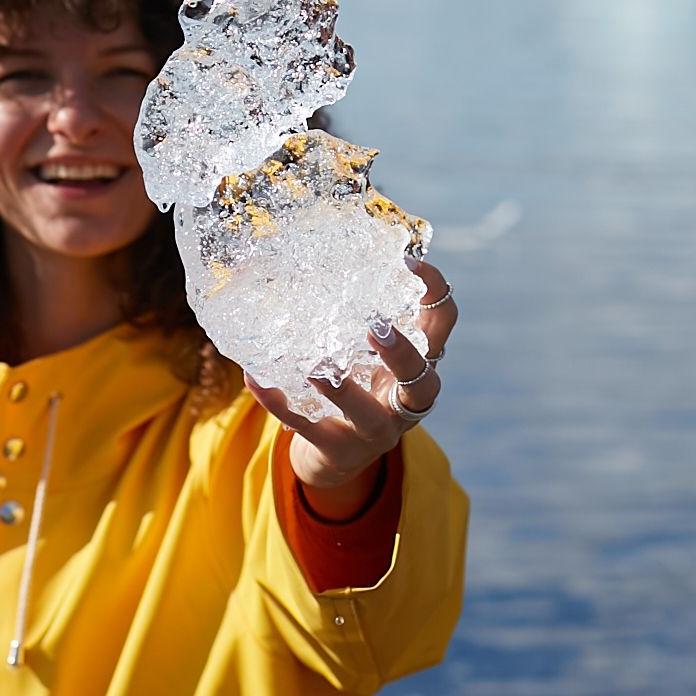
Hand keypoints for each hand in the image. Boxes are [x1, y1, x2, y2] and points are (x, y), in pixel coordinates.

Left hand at [246, 257, 456, 508]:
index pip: (442, 322)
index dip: (433, 292)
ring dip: (345, 391)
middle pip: (421, 377)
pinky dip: (280, 404)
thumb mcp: (365, 348)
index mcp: (419, 363)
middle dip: (400, 353)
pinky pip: (308, 427)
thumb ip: (357, 308)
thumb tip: (317, 240)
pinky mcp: (339, 449)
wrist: (337, 454)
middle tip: (374, 326)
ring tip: (319, 369)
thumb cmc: (357, 382)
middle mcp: (405, 399)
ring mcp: (375, 430)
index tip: (407, 261)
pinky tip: (254, 378)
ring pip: (369, 414)